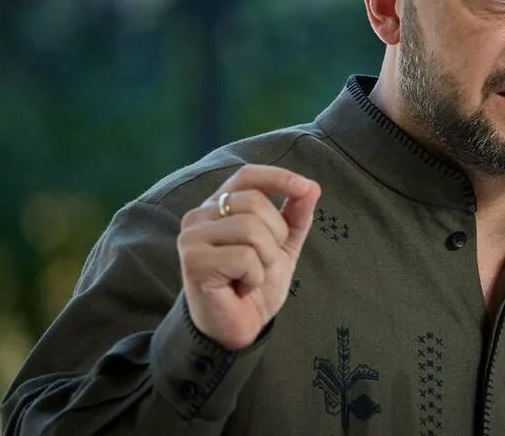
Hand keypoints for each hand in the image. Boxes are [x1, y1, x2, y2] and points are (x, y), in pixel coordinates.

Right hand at [177, 164, 321, 349]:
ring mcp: (192, 238)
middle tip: (265, 261)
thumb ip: (295, 215)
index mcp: (218, 206)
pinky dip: (254, 276)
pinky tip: (241, 288)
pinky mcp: (193, 262)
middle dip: (275, 234)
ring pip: (250, 229)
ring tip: (253, 275)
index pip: (247, 176)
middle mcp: (198, 216)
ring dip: (266, 258)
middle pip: (254, 202)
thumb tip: (312, 187)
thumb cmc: (254, 283)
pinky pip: (244, 257)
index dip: (278, 177)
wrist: (237, 327)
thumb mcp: (282, 245)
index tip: (306, 188)